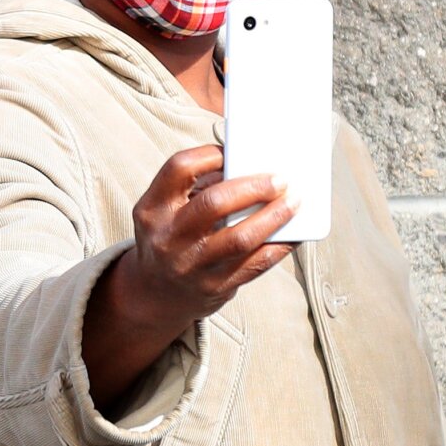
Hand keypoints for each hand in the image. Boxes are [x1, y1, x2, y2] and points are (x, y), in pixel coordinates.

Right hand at [117, 145, 297, 329]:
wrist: (154, 294)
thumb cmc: (166, 240)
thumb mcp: (163, 211)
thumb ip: (193, 188)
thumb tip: (245, 169)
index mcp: (152, 209)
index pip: (180, 168)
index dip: (210, 155)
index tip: (234, 152)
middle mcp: (169, 237)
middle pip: (214, 203)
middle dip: (253, 187)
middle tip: (279, 180)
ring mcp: (192, 265)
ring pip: (240, 237)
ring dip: (273, 217)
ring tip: (293, 203)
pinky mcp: (215, 286)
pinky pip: (255, 264)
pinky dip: (279, 246)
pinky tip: (292, 234)